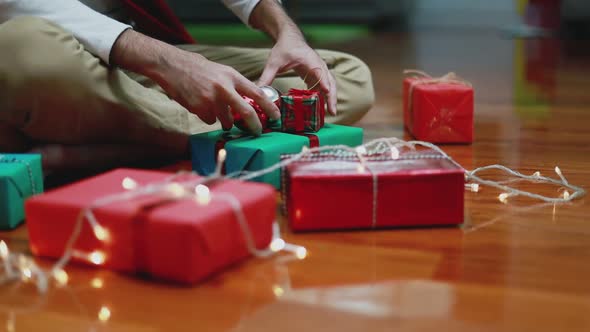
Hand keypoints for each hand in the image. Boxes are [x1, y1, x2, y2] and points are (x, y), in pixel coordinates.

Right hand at [159, 49, 279, 133]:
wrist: (172, 66)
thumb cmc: (198, 68)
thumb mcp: (222, 72)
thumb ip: (235, 86)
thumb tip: (248, 103)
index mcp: (232, 76)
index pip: (257, 93)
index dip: (269, 107)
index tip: (276, 116)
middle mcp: (224, 88)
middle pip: (246, 112)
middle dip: (254, 125)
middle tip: (257, 131)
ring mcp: (211, 100)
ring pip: (225, 120)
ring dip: (224, 120)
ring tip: (213, 106)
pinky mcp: (199, 109)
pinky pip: (210, 121)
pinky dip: (208, 116)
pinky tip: (199, 104)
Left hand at [258, 32, 336, 115]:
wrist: (290, 39)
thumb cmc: (284, 49)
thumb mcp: (274, 62)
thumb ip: (267, 77)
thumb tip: (259, 92)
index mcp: (309, 60)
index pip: (319, 71)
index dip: (323, 81)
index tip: (326, 91)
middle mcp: (318, 65)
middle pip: (330, 80)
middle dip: (332, 96)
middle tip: (332, 111)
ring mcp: (320, 70)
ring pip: (330, 85)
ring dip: (331, 98)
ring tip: (331, 113)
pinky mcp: (317, 76)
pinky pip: (324, 87)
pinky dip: (324, 97)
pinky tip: (321, 109)